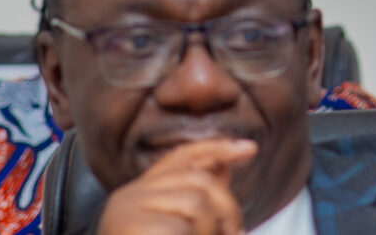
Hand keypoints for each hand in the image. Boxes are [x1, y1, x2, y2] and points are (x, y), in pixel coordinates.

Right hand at [95, 138, 255, 234]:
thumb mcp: (178, 226)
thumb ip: (199, 198)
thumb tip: (230, 164)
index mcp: (140, 193)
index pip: (181, 156)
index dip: (216, 148)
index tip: (250, 149)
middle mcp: (129, 195)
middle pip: (199, 180)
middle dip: (227, 208)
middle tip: (235, 234)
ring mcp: (125, 211)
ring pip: (195, 202)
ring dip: (211, 231)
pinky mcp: (128, 227)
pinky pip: (178, 228)